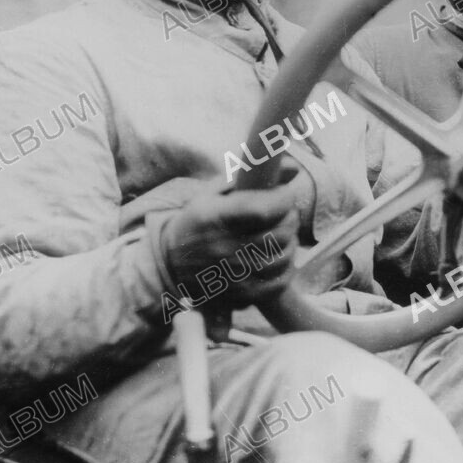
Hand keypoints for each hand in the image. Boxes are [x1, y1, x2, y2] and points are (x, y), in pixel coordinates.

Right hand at [159, 181, 298, 310]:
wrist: (170, 264)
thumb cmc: (198, 221)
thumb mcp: (212, 193)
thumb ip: (250, 176)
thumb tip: (291, 166)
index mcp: (215, 217)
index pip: (264, 208)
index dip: (283, 198)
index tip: (284, 193)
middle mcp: (224, 248)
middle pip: (279, 233)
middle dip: (289, 217)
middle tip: (285, 212)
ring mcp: (234, 275)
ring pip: (283, 257)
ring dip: (289, 241)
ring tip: (280, 233)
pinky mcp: (242, 296)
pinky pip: (279, 282)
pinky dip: (285, 268)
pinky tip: (275, 256)